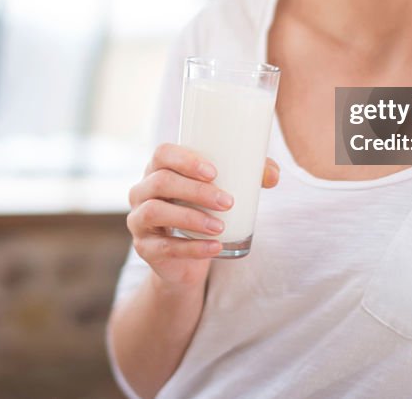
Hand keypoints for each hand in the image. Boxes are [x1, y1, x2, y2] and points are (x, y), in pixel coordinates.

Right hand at [126, 143, 279, 288]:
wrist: (186, 258)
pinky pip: (164, 246)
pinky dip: (192, 247)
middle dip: (196, 190)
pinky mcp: (144, 248)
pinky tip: (215, 247)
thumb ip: (249, 176)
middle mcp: (142, 190)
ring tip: (220, 226)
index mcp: (159, 168)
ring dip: (191, 217)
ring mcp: (139, 220)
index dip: (185, 159)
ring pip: (155, 211)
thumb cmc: (204, 211)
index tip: (214, 171)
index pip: (162, 153)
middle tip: (228, 202)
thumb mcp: (223, 190)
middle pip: (161, 181)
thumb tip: (272, 175)